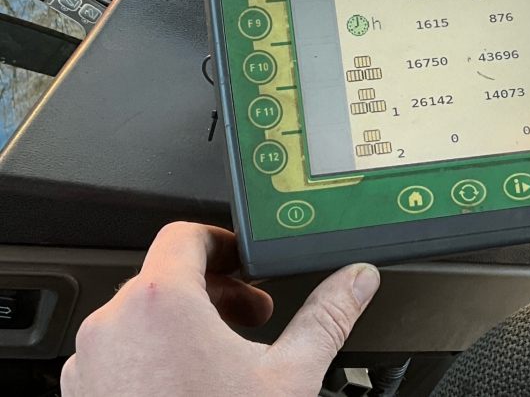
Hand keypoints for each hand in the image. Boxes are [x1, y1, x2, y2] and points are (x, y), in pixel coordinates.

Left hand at [60, 222, 379, 396]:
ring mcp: (91, 364)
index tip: (247, 263)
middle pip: (166, 276)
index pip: (185, 236)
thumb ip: (327, 315)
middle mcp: (113, 326)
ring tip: (226, 356)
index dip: (224, 243)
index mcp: (160, 303)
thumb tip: (356, 280)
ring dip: (188, 322)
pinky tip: (193, 385)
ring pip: (142, 317)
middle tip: (254, 316)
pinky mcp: (85, 395)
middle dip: (218, 290)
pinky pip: (121, 353)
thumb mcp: (289, 375)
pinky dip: (157, 354)